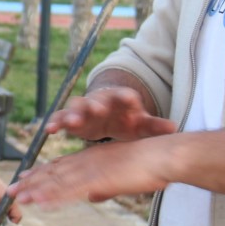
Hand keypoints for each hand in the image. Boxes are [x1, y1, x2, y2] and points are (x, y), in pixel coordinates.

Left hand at [0, 167, 22, 223]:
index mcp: (11, 202)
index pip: (17, 218)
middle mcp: (12, 201)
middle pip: (15, 216)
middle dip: (8, 223)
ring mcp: (9, 199)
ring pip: (10, 213)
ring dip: (4, 218)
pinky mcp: (5, 197)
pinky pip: (6, 208)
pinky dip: (2, 213)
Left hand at [8, 137, 173, 207]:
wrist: (164, 156)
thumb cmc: (148, 166)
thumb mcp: (121, 177)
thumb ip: (104, 186)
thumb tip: (93, 197)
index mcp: (92, 158)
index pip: (61, 166)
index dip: (40, 173)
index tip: (23, 179)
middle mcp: (87, 162)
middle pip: (53, 173)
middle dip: (30, 182)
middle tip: (10, 190)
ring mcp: (92, 170)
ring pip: (58, 182)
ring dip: (36, 191)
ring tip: (17, 198)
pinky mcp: (100, 180)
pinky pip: (73, 191)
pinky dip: (55, 198)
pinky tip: (41, 205)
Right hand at [46, 85, 175, 143]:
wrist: (109, 113)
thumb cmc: (128, 118)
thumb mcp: (142, 124)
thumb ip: (155, 126)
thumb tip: (174, 127)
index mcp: (122, 99)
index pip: (126, 95)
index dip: (128, 97)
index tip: (131, 99)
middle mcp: (102, 100)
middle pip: (97, 100)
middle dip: (96, 104)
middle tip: (96, 110)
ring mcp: (85, 108)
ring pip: (76, 108)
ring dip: (72, 114)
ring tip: (68, 123)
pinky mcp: (71, 118)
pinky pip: (61, 119)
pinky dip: (55, 122)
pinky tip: (49, 130)